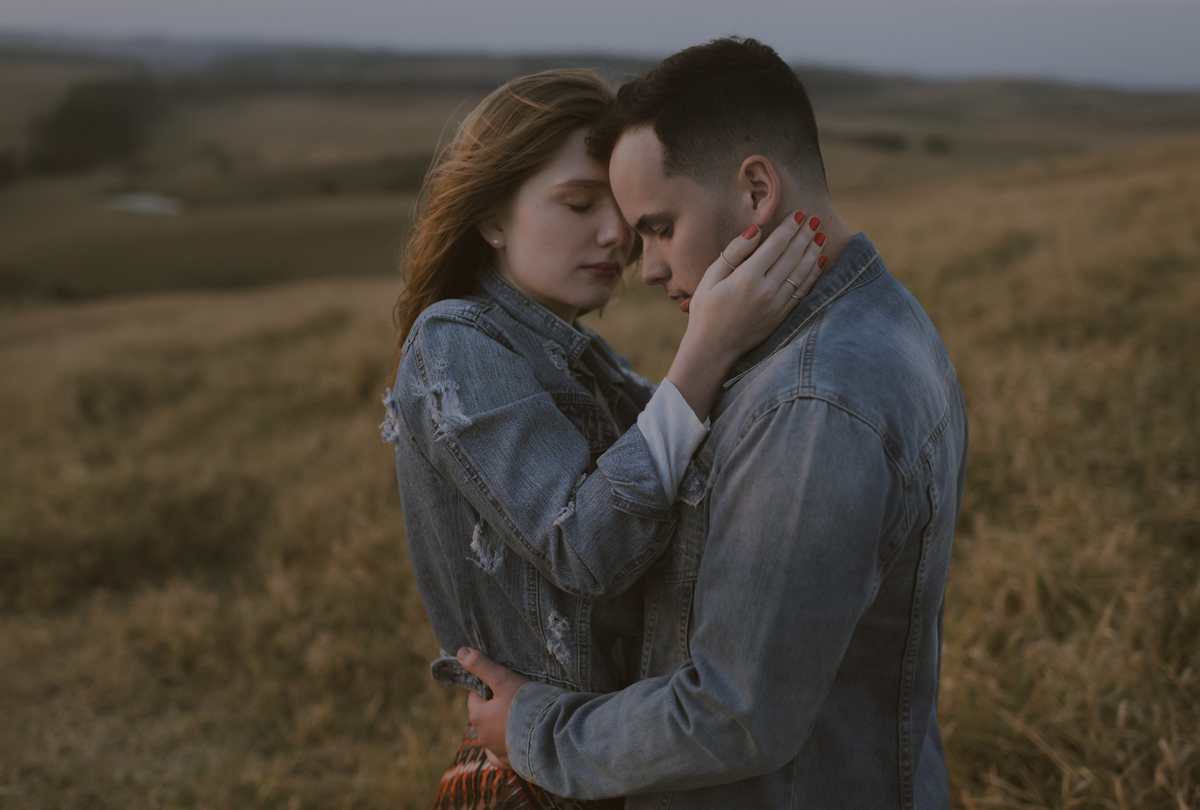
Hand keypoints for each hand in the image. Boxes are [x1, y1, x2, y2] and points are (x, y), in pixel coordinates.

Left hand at [457, 647, 529, 769]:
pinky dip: (504, 748)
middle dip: (494, 708)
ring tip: (519, 720)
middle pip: (483, 716)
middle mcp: (482, 736)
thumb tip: (460, 652)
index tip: (503, 685)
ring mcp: (495, 752)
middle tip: (515, 700)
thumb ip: (483, 666)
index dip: (488, 689)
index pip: (475, 697)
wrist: (550, 737)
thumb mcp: (504, 679)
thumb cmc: (527, 705)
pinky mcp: (508, 764)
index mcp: (478, 716)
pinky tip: (514, 742)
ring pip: (490, 736)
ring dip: (499, 728)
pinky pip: (499, 756)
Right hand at [687, 211, 824, 361]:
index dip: (789, 228)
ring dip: (813, 251)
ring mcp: (777, 305)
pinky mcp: (782, 316)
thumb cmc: (705, 311)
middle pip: (793, 255)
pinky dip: (813, 274)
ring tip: (820, 235)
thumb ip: (734, 252)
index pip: (776, 245)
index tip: (799, 214)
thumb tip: (756, 231)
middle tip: (815, 219)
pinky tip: (818, 262)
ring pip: (802, 272)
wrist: (712, 349)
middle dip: (805, 235)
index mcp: (747, 278)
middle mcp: (766, 290)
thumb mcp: (710, 278)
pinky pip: (803, 291)